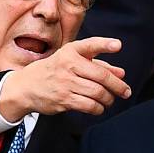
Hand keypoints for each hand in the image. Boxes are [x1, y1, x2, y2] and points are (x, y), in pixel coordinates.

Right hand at [0, 37, 131, 120]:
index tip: (118, 45)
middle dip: (118, 86)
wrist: (27, 86)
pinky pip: (89, 105)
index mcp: (71, 52)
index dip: (104, 44)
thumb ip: (99, 65)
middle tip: (126, 92)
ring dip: (108, 99)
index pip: (90, 45)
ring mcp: (65, 83)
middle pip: (101, 76)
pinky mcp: (63, 100)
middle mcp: (68, 65)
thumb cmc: (56, 71)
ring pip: (97, 93)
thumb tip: (122, 74)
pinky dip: (99, 108)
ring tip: (110, 100)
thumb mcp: (74, 61)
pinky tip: (99, 107)